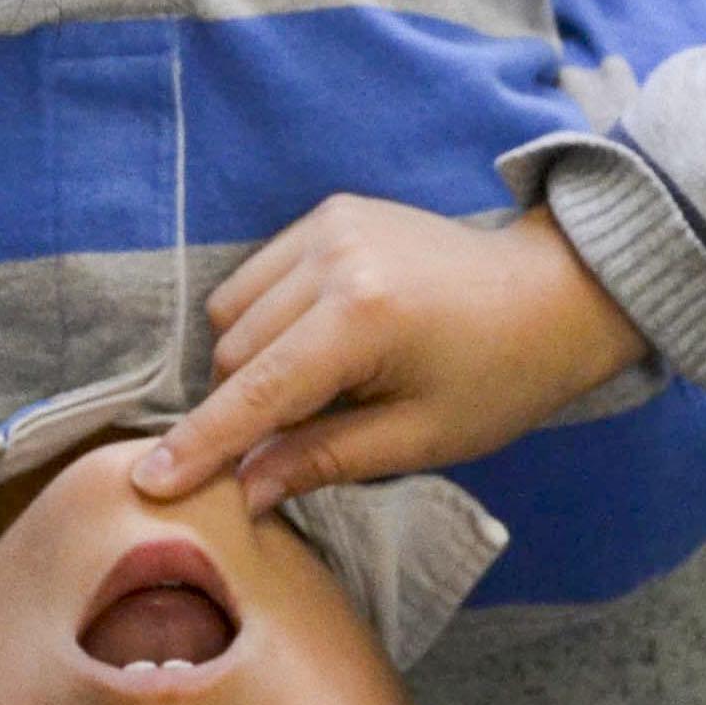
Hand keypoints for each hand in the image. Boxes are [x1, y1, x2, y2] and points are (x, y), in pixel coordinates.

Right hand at [129, 197, 648, 508]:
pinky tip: (316, 341)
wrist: (555, 292)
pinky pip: (258, 275)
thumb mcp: (420, 439)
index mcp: (363, 320)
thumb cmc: (501, 378)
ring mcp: (330, 226)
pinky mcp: (331, 212)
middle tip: (296, 438)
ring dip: (250, 360)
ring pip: (233, 311)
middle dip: (244, 406)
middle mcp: (335, 259)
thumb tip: (244, 491)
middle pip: (234, 352)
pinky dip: (266, 317)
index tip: (150, 484)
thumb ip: (324, 459)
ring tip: (316, 386)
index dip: (203, 445)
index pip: (257, 393)